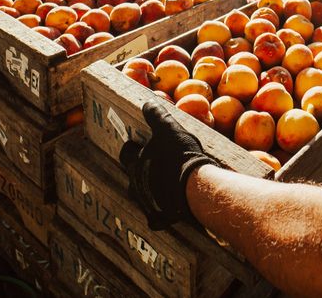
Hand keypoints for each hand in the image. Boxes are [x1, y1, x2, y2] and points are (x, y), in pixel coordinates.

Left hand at [118, 98, 217, 230]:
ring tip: (166, 185)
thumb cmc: (180, 156)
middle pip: (133, 177)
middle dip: (141, 171)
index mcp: (136, 164)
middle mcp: (136, 185)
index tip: (141, 145)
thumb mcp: (169, 129)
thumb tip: (146, 103)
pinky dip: (161, 215)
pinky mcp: (159, 218)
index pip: (127, 154)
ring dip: (151, 191)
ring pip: (143, 197)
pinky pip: (157, 218)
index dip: (133, 148)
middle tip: (156, 165)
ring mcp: (146, 203)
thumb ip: (156, 116)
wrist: (195, 188)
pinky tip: (171, 211)